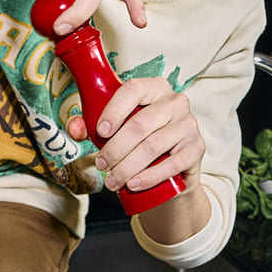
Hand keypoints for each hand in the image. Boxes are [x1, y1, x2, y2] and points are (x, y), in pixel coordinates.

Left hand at [67, 75, 204, 196]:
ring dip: (128, 167)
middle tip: (102, 164)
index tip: (99, 132)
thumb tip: (74, 129)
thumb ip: (89, 125)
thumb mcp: (114, 129)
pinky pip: (173, 164)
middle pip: (141, 124)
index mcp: (154, 87)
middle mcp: (175, 101)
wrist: (171, 166)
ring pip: (153, 146)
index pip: (133, 89)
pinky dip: (149, 176)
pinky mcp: (196, 148)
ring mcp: (188, 124)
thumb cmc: (138, 139)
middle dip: (115, 148)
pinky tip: (134, 184)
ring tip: (112, 180)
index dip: (114, 110)